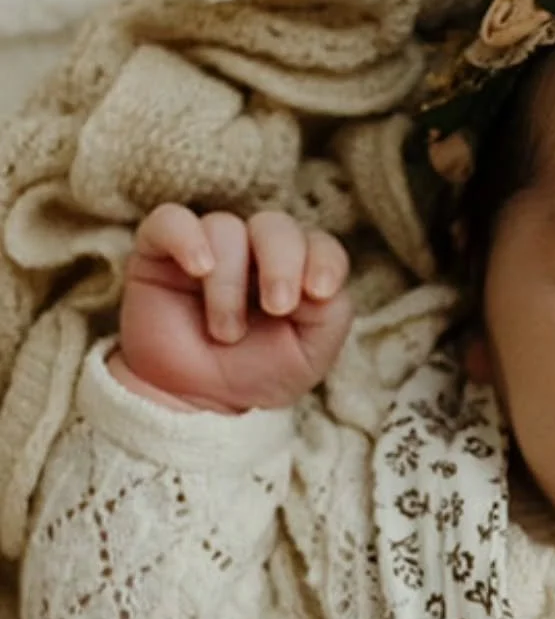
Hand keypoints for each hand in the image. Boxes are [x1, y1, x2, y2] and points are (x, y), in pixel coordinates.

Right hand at [114, 204, 353, 412]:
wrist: (191, 399)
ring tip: (225, 332)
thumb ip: (330, 315)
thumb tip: (319, 281)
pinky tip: (197, 269)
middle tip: (277, 308)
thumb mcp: (308, 358)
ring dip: (229, 284)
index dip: (324, 260)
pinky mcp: (160, 250)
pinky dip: (186, 239)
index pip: (319, 245)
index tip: (319, 292)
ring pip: (225, 228)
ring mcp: (208, 246)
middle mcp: (253, 250)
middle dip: (281, 264)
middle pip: (275, 226)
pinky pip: (171, 220)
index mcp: (295, 270)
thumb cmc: (253, 374)